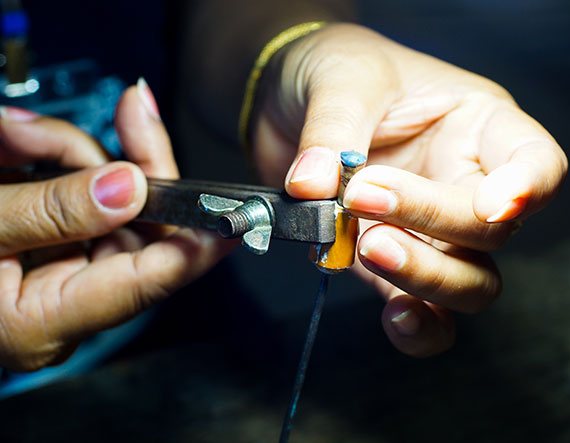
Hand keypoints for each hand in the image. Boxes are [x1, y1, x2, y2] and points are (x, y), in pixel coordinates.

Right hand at [0, 80, 234, 370]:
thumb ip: (52, 214)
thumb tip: (129, 189)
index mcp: (50, 317)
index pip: (151, 280)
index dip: (200, 245)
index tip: (235, 214)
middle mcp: (68, 295)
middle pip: (140, 225)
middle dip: (127, 164)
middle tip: (129, 114)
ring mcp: (62, 262)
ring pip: (111, 196)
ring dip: (69, 151)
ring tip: (11, 137)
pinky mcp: (51, 234)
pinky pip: (79, 188)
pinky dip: (52, 155)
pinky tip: (12, 143)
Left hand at [251, 23, 566, 356]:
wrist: (291, 99)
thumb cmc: (337, 70)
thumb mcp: (341, 80)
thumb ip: (332, 133)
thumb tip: (314, 186)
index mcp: (476, 127)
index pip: (535, 163)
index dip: (527, 189)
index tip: (494, 203)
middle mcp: (462, 184)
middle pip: (489, 232)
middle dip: (432, 223)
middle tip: (362, 196)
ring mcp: (427, 230)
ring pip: (466, 280)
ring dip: (424, 277)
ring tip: (365, 246)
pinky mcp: (385, 258)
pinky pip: (421, 308)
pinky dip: (416, 324)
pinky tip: (395, 318)